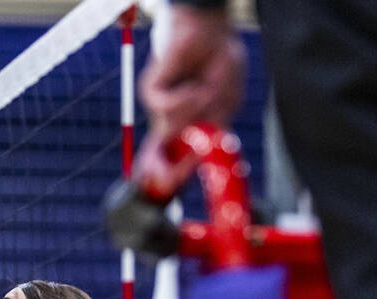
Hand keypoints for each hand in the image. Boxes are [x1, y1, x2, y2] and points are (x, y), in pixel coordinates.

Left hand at [136, 6, 243, 197]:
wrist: (208, 28)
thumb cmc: (220, 61)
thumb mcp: (225, 100)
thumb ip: (212, 128)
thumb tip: (200, 156)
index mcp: (189, 122)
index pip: (175, 155)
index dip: (173, 175)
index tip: (171, 191)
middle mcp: (170, 117)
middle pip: (157, 154)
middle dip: (163, 173)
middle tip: (163, 186)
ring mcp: (159, 104)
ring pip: (170, 128)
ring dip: (196, 113)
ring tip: (207, 90)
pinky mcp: (151, 89)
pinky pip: (166, 108)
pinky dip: (186, 99)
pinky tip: (195, 85)